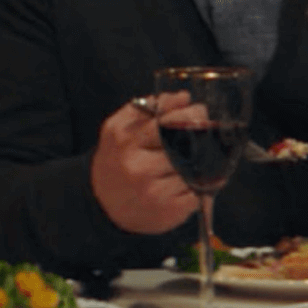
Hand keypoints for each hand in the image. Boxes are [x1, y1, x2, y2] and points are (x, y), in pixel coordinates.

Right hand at [90, 93, 196, 234]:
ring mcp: (153, 190)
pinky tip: (189, 183)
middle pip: (187, 143)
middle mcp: (136, 165)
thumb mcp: (124, 128)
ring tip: (192, 161)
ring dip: (201, 163)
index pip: (169, 120)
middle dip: (202, 135)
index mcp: (125, 138)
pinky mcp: (168, 210)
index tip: (199, 112)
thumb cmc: (120, 159)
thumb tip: (183, 97)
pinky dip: (200, 186)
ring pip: (196, 167)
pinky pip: (199, 191)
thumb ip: (152, 108)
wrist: (102, 204)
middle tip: (205, 133)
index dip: (191, 114)